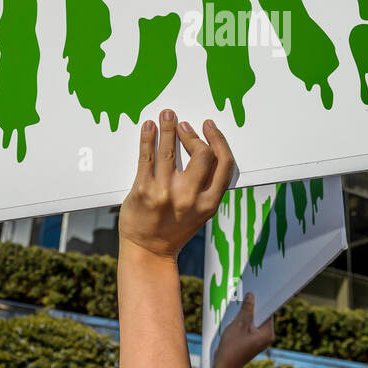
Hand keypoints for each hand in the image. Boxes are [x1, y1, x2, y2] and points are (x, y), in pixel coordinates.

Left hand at [119, 110, 234, 260]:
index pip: (225, 164)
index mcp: (209, 203)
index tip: (209, 127)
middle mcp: (190, 198)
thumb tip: (207, 149)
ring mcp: (165, 193)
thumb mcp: (201, 212)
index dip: (219, 140)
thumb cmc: (175, 229)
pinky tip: (149, 127)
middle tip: (183, 126)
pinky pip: (146, 157)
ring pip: (170, 151)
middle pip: (203, 154)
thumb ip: (207, 186)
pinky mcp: (143, 191)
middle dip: (193, 135)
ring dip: (169, 128)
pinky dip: (148, 138)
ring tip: (167, 115)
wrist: (148, 252)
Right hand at [208, 292, 273, 367]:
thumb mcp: (239, 324)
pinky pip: (250, 326)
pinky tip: (237, 316)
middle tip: (248, 293)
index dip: (264, 299)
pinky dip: (244, 321)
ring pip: (255, 320)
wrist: (224, 367)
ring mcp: (259, 339)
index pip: (269, 311)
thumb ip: (247, 309)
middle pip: (262, 315)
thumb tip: (251, 296)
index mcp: (267, 333)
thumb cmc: (232, 348)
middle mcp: (266, 336)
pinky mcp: (252, 341)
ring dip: (248, 313)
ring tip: (241, 304)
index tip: (261, 288)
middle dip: (254, 305)